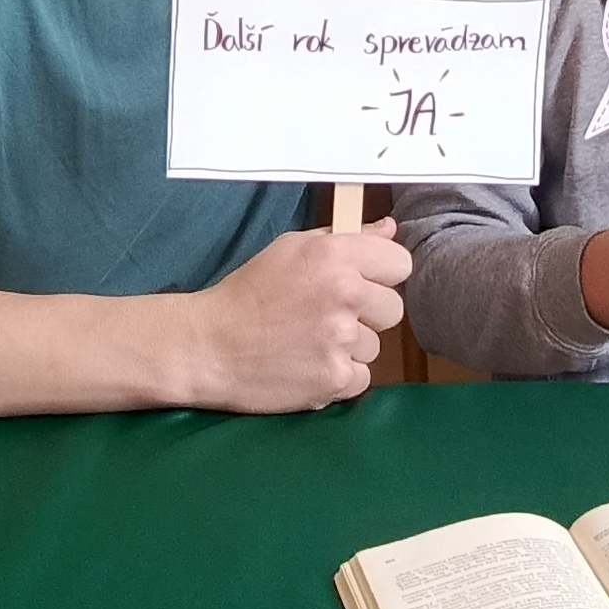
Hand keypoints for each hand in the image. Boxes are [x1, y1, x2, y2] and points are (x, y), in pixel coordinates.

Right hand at [189, 222, 411, 410]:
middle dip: (367, 314)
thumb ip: (347, 237)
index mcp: (335, 255)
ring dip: (349, 347)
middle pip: (393, 309)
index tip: (360, 283)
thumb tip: (388, 229)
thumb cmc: (247, 293)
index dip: (381, 275)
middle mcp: (344, 294)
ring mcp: (341, 340)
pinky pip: (360, 378)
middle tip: (328, 316)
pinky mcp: (335, 379)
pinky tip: (308, 365)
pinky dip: (339, 376)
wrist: (208, 346)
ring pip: (374, 346)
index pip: (400, 264)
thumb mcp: (291, 249)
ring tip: (308, 342)